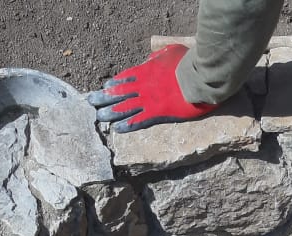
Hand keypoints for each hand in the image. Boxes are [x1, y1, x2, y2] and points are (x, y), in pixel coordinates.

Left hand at [89, 44, 217, 132]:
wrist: (200, 76)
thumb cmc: (190, 62)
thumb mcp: (172, 51)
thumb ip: (160, 55)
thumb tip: (152, 57)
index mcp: (147, 70)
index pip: (125, 77)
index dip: (114, 83)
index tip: (105, 87)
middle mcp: (144, 85)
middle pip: (119, 92)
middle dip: (104, 97)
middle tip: (91, 102)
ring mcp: (149, 100)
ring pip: (124, 107)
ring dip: (110, 112)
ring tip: (99, 117)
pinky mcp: (158, 113)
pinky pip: (139, 120)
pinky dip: (127, 124)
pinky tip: (117, 129)